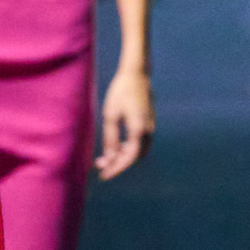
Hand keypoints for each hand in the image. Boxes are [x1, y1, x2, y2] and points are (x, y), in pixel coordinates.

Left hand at [96, 65, 153, 179]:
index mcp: (138, 130)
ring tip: (105, 156)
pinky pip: (139, 143)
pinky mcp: (148, 123)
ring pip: (137, 152)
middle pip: (133, 157)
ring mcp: (150, 127)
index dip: (115, 169)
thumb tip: (109, 159)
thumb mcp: (110, 115)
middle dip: (117, 164)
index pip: (128, 158)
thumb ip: (110, 139)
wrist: (136, 73)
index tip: (103, 175)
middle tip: (99, 165)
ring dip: (122, 156)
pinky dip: (128, 148)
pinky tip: (116, 146)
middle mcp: (147, 131)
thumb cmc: (121, 91)